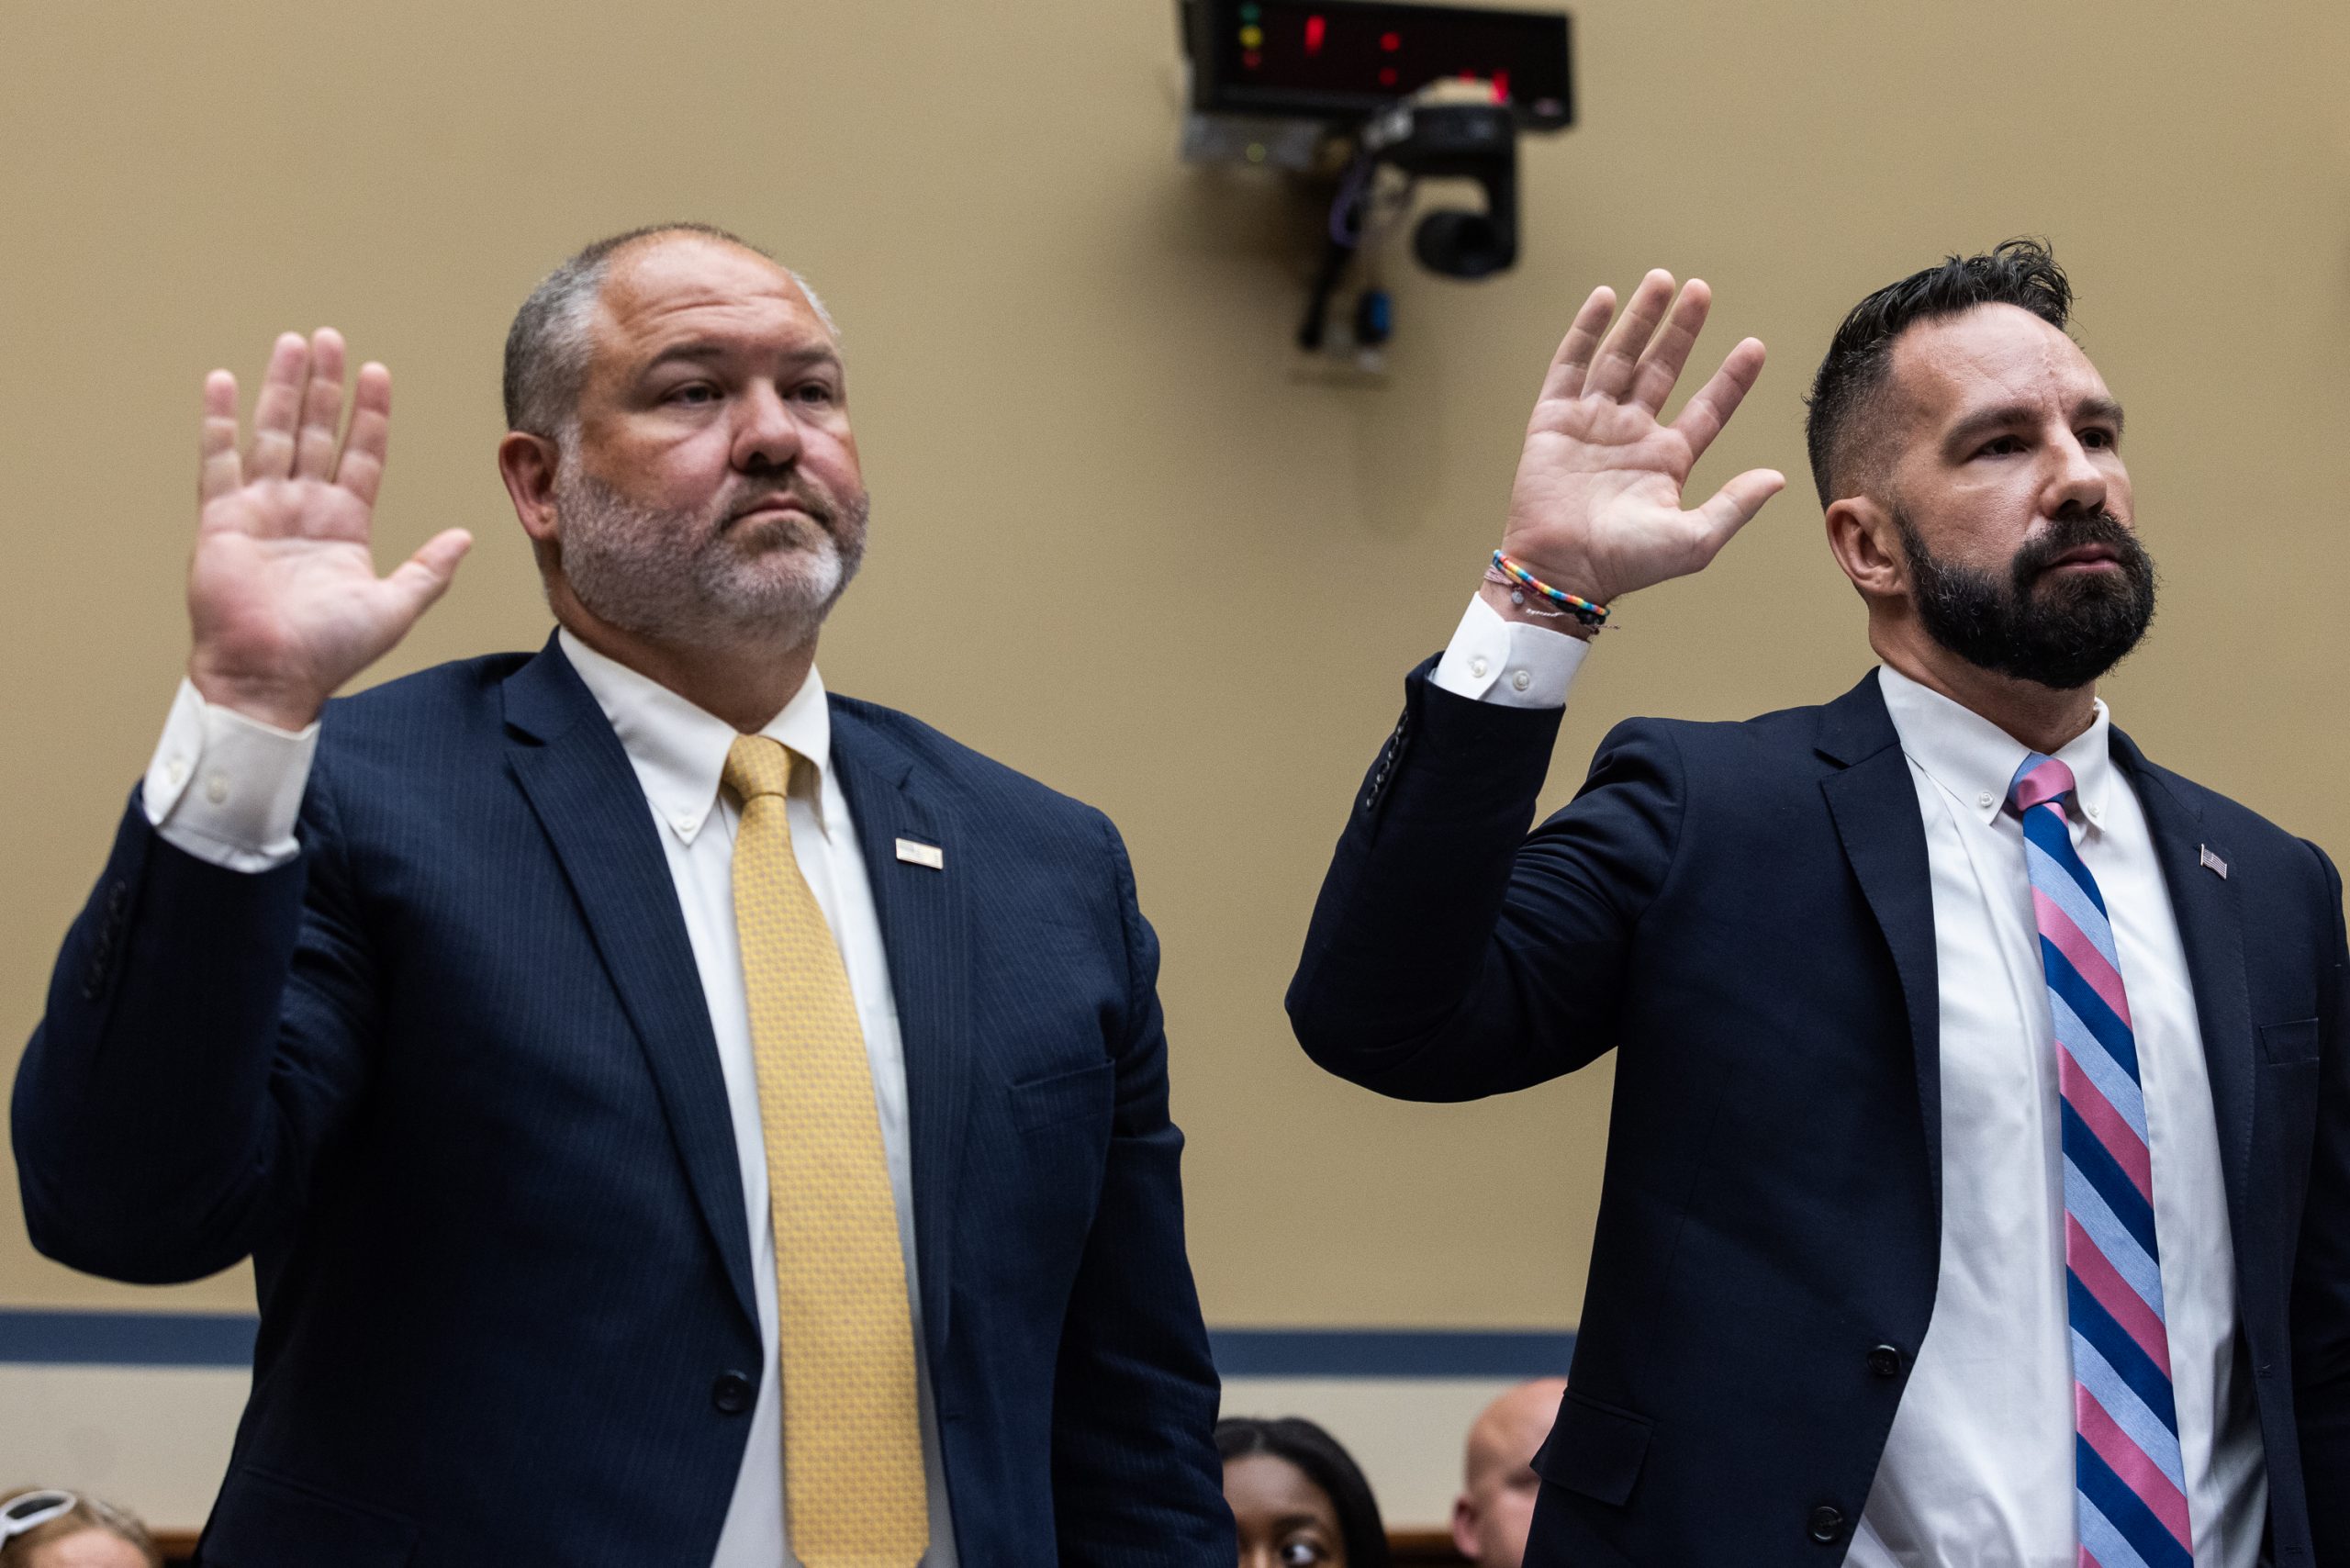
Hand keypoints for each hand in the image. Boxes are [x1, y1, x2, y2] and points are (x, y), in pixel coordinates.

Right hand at [185, 330, 470, 729]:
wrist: (272, 677)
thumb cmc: (330, 652)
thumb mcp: (395, 606)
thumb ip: (430, 569)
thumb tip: (466, 536)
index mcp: (344, 525)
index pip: (361, 455)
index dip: (370, 415)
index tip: (378, 373)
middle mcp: (303, 509)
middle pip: (317, 432)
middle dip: (326, 386)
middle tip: (332, 338)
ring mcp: (261, 509)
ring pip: (274, 433)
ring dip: (283, 388)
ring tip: (293, 343)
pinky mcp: (222, 519)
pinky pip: (219, 460)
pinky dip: (220, 421)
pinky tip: (223, 381)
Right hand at [1498, 271, 1783, 608]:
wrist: (1561, 569)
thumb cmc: (1625, 563)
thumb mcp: (1694, 540)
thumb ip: (1736, 506)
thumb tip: (1779, 478)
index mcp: (1667, 460)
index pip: (1708, 407)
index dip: (1732, 377)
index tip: (1754, 345)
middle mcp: (1632, 434)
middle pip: (1663, 368)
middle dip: (1682, 329)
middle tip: (1701, 290)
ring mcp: (1592, 423)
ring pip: (1621, 357)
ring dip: (1641, 318)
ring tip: (1662, 281)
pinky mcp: (1554, 420)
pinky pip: (1571, 366)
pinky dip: (1586, 331)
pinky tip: (1604, 299)